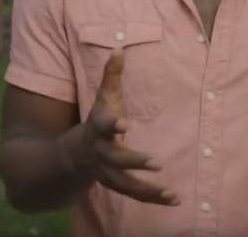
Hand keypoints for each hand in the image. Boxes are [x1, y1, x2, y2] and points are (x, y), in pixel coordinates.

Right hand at [77, 49, 179, 205]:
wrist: (72, 156)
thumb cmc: (96, 120)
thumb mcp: (103, 97)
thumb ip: (111, 75)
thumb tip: (118, 48)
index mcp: (98, 129)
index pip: (103, 125)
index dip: (112, 124)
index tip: (124, 124)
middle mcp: (101, 153)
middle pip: (116, 160)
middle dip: (135, 161)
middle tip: (157, 162)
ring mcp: (107, 173)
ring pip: (127, 185)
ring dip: (149, 190)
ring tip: (171, 192)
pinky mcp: (117, 185)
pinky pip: (136, 194)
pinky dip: (154, 198)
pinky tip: (175, 200)